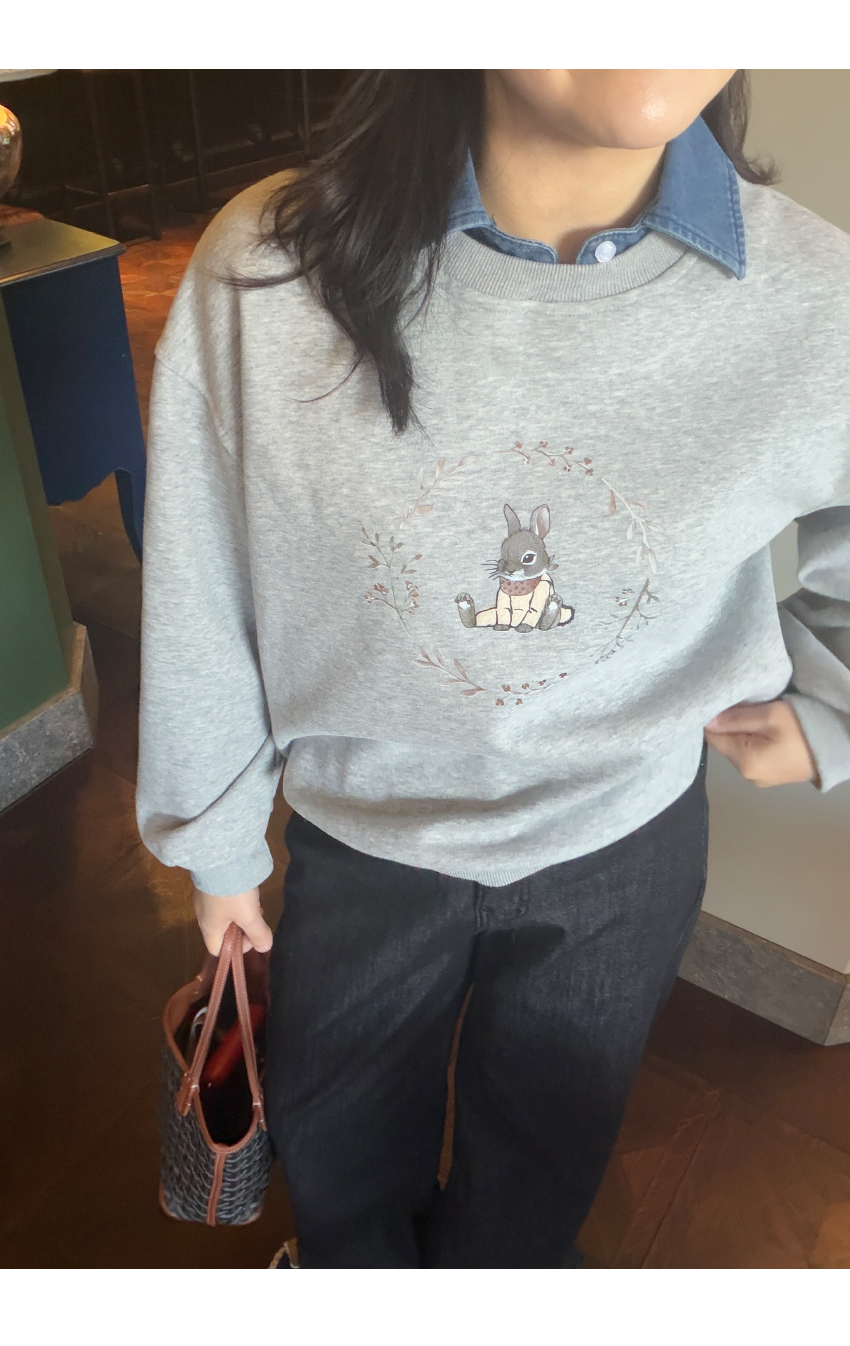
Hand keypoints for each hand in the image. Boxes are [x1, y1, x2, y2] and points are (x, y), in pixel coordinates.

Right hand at [193, 886, 273, 955]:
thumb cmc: (232, 892)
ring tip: (253, 901)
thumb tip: (265, 948)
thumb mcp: (249, 915)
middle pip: (222, 931)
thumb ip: (258, 934)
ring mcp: (205, 897)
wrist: (220, 856)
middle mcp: (203, 914)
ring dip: (240, 912)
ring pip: (225, 914)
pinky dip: (235, 898)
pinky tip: (245, 887)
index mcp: (209, 927)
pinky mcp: (209, 882)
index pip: (217, 949)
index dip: (237, 949)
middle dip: (242, 928)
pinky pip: (223, 898)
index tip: (252, 935)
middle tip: (256, 916)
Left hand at [704, 699, 819, 787]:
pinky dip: (751, 739)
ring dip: (741, 731)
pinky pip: (750, 753)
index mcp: (744, 762)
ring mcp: (759, 778)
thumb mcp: (770, 715)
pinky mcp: (770, 774)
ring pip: (736, 748)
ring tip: (753, 713)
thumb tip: (707, 719)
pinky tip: (762, 727)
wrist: (838, 744)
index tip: (720, 700)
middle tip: (740, 703)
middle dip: (727, 724)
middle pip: (723, 743)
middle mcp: (747, 775)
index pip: (712, 737)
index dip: (712, 717)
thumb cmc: (804, 728)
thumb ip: (736, 718)